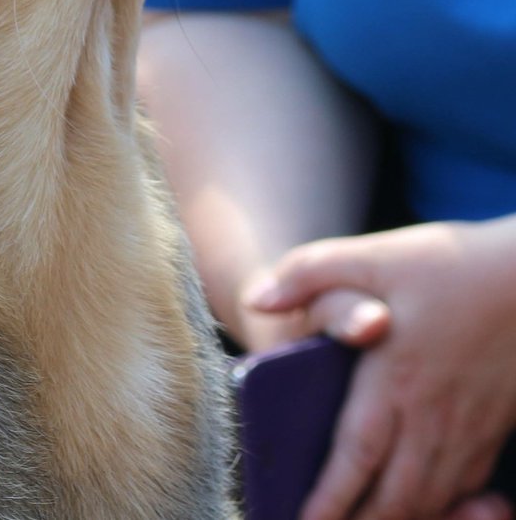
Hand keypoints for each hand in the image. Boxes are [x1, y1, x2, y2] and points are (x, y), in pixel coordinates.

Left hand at [243, 219, 515, 519]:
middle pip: (397, 495)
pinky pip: (468, 484)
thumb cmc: (448, 262)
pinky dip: (445, 506)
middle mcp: (434, 414)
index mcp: (394, 378)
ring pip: (433, 496)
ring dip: (402, 519)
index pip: (357, 456)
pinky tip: (429, 509)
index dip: (330, 498)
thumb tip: (257, 301)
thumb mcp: (370, 255)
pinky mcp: (496, 423)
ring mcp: (471, 425)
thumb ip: (307, 275)